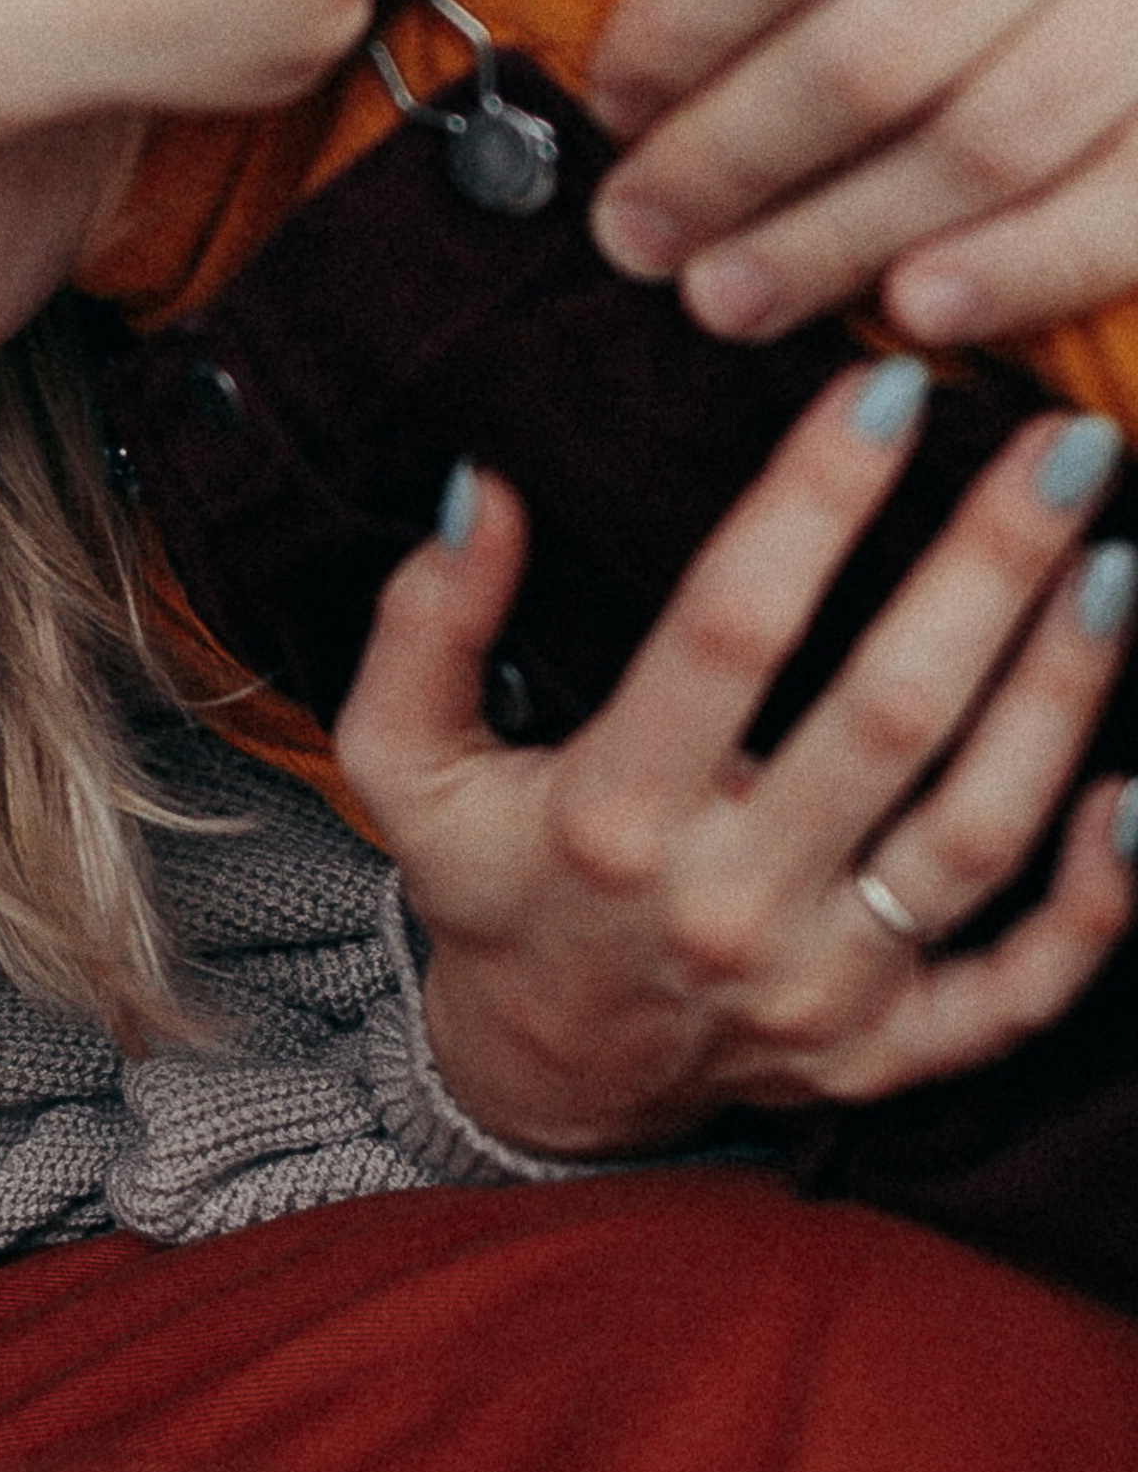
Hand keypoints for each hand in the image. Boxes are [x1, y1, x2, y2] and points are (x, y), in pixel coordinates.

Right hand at [334, 366, 1135, 1155]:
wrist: (548, 1081)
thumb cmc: (492, 883)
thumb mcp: (405, 761)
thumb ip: (425, 624)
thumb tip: (482, 488)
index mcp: (611, 815)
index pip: (728, 630)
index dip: (812, 504)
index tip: (884, 390)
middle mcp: (729, 905)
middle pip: (889, 718)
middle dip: (991, 569)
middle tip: (1069, 445)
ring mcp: (825, 991)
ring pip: (978, 834)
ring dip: (1061, 694)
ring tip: (1115, 564)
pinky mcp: (893, 1056)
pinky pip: (1025, 990)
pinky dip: (1098, 904)